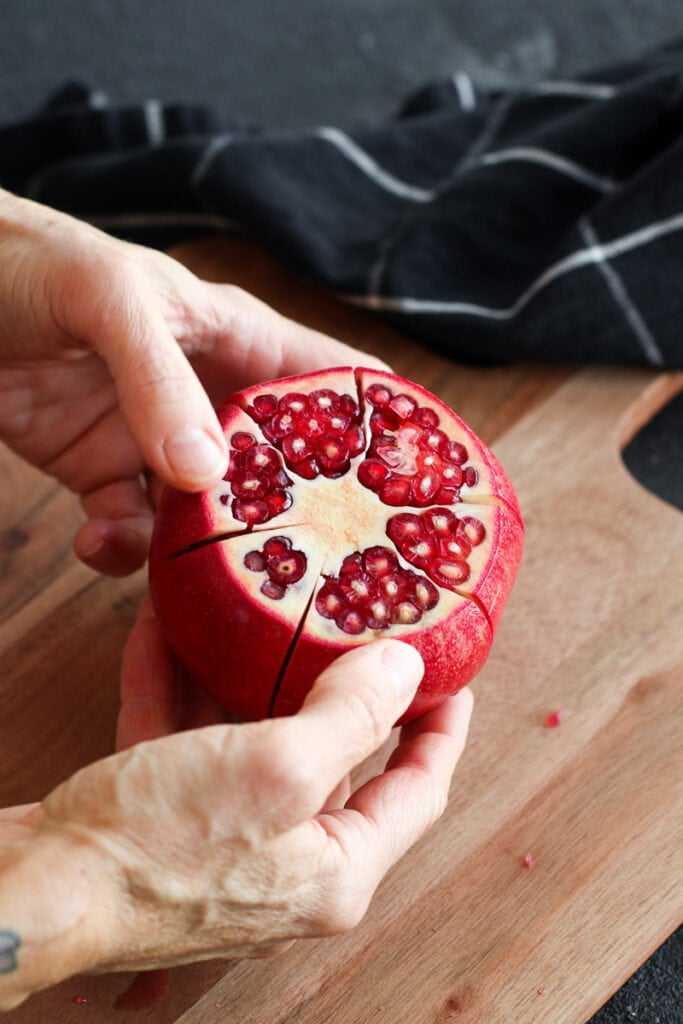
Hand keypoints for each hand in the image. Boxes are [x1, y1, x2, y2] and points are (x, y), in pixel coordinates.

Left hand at [0, 189, 385, 575]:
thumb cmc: (37, 262)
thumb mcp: (111, 301)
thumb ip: (159, 382)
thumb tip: (208, 476)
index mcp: (237, 338)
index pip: (330, 383)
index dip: (377, 431)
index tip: (413, 491)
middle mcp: (209, 395)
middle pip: (280, 469)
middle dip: (296, 518)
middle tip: (314, 572)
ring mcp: (157, 440)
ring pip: (207, 514)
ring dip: (198, 549)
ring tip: (181, 566)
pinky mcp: (101, 473)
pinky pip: (130, 528)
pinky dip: (120, 550)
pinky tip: (98, 543)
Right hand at [0, 601, 472, 1009]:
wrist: (40, 891)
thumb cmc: (161, 846)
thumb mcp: (276, 766)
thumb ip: (352, 716)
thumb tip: (406, 667)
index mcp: (337, 866)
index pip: (418, 789)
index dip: (443, 728)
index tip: (454, 676)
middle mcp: (290, 861)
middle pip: (336, 759)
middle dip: (334, 685)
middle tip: (347, 622)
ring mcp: (229, 844)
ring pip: (254, 742)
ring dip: (243, 676)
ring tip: (250, 610)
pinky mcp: (172, 825)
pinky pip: (191, 743)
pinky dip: (181, 692)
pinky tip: (166, 632)